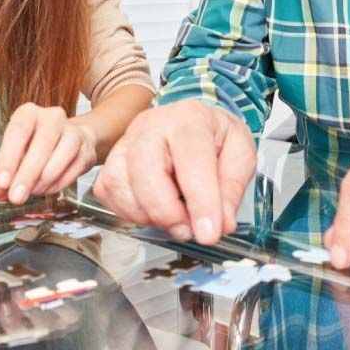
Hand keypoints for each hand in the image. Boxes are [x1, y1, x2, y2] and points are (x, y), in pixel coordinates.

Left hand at [0, 104, 97, 203]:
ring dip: (45, 179)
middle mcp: (52, 117)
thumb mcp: (16, 155)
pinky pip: (74, 167)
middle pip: (42, 144)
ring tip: (32, 193)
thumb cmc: (35, 147)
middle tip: (16, 197)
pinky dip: (59, 183)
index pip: (18, 131)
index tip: (2, 183)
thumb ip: (4, 174)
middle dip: (27, 174)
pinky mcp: (87, 149)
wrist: (70, 141)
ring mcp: (73, 131)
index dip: (8, 158)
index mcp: (29, 113)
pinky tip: (47, 190)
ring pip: (62, 153)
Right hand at [93, 99, 255, 243]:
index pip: (192, 158)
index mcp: (190, 118)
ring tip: (174, 220)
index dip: (200, 200)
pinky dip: (128, 211)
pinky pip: (107, 190)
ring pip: (119, 181)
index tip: (209, 232)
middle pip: (144, 167)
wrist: (197, 124)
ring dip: (146, 213)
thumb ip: (233, 187)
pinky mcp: (113, 160)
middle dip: (165, 210)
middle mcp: (153, 125)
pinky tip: (152, 212)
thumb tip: (222, 223)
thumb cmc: (217, 137)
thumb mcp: (242, 154)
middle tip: (188, 229)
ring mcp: (128, 141)